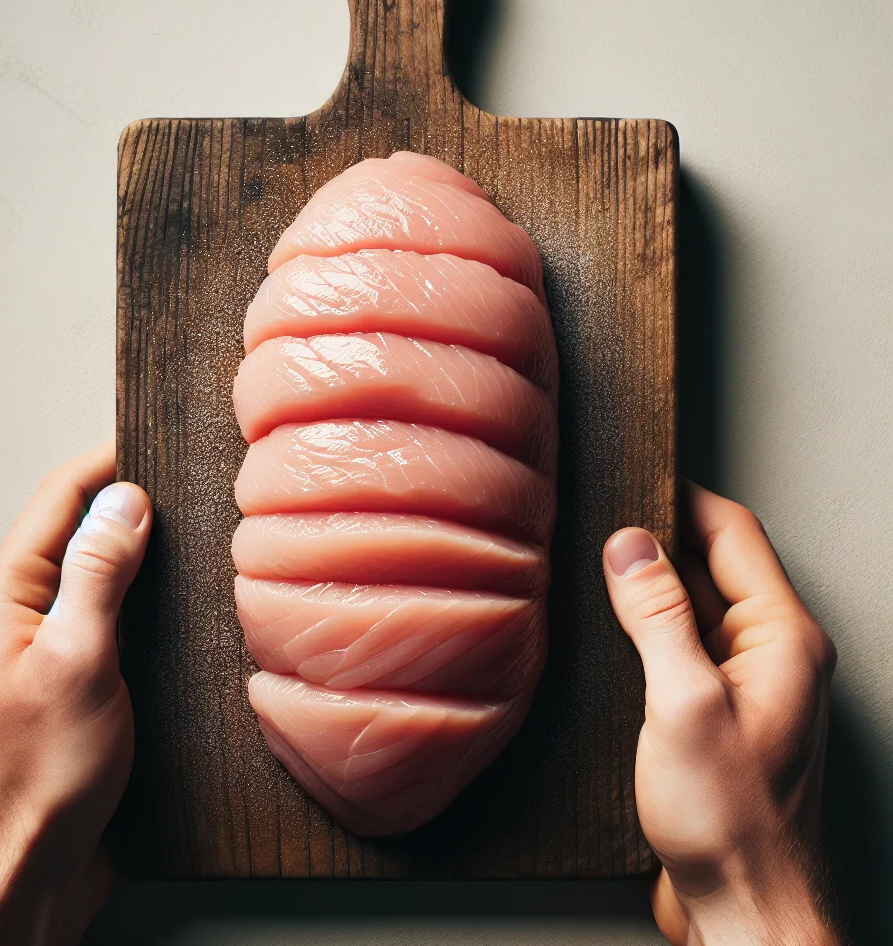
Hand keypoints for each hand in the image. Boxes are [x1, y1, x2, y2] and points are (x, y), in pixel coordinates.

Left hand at [0, 441, 150, 944]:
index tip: (153, 440)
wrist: (29, 862)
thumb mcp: (79, 661)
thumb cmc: (43, 775)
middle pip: (71, 526)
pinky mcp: (67, 669)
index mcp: (0, 597)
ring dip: (133, 543)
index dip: (107, 462)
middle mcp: (13, 611)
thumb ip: (99, 574)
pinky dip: (136, 586)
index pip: (56, 499)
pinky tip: (170, 590)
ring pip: (90, 566)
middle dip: (125, 497)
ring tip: (183, 524)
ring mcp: (39, 641)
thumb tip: (125, 502)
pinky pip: (102, 605)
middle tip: (182, 480)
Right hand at [603, 480, 838, 945]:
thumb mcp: (683, 704)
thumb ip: (658, 616)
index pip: (734, 534)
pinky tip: (612, 637)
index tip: (637, 477)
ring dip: (652, 587)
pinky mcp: (719, 715)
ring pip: (697, 608)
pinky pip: (685, 649)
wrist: (746, 911)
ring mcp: (748, 686)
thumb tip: (630, 545)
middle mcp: (773, 655)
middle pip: (716, 566)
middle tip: (604, 520)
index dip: (684, 498)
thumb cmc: (731, 824)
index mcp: (781, 639)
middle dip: (661, 538)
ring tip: (598, 571)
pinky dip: (650, 631)